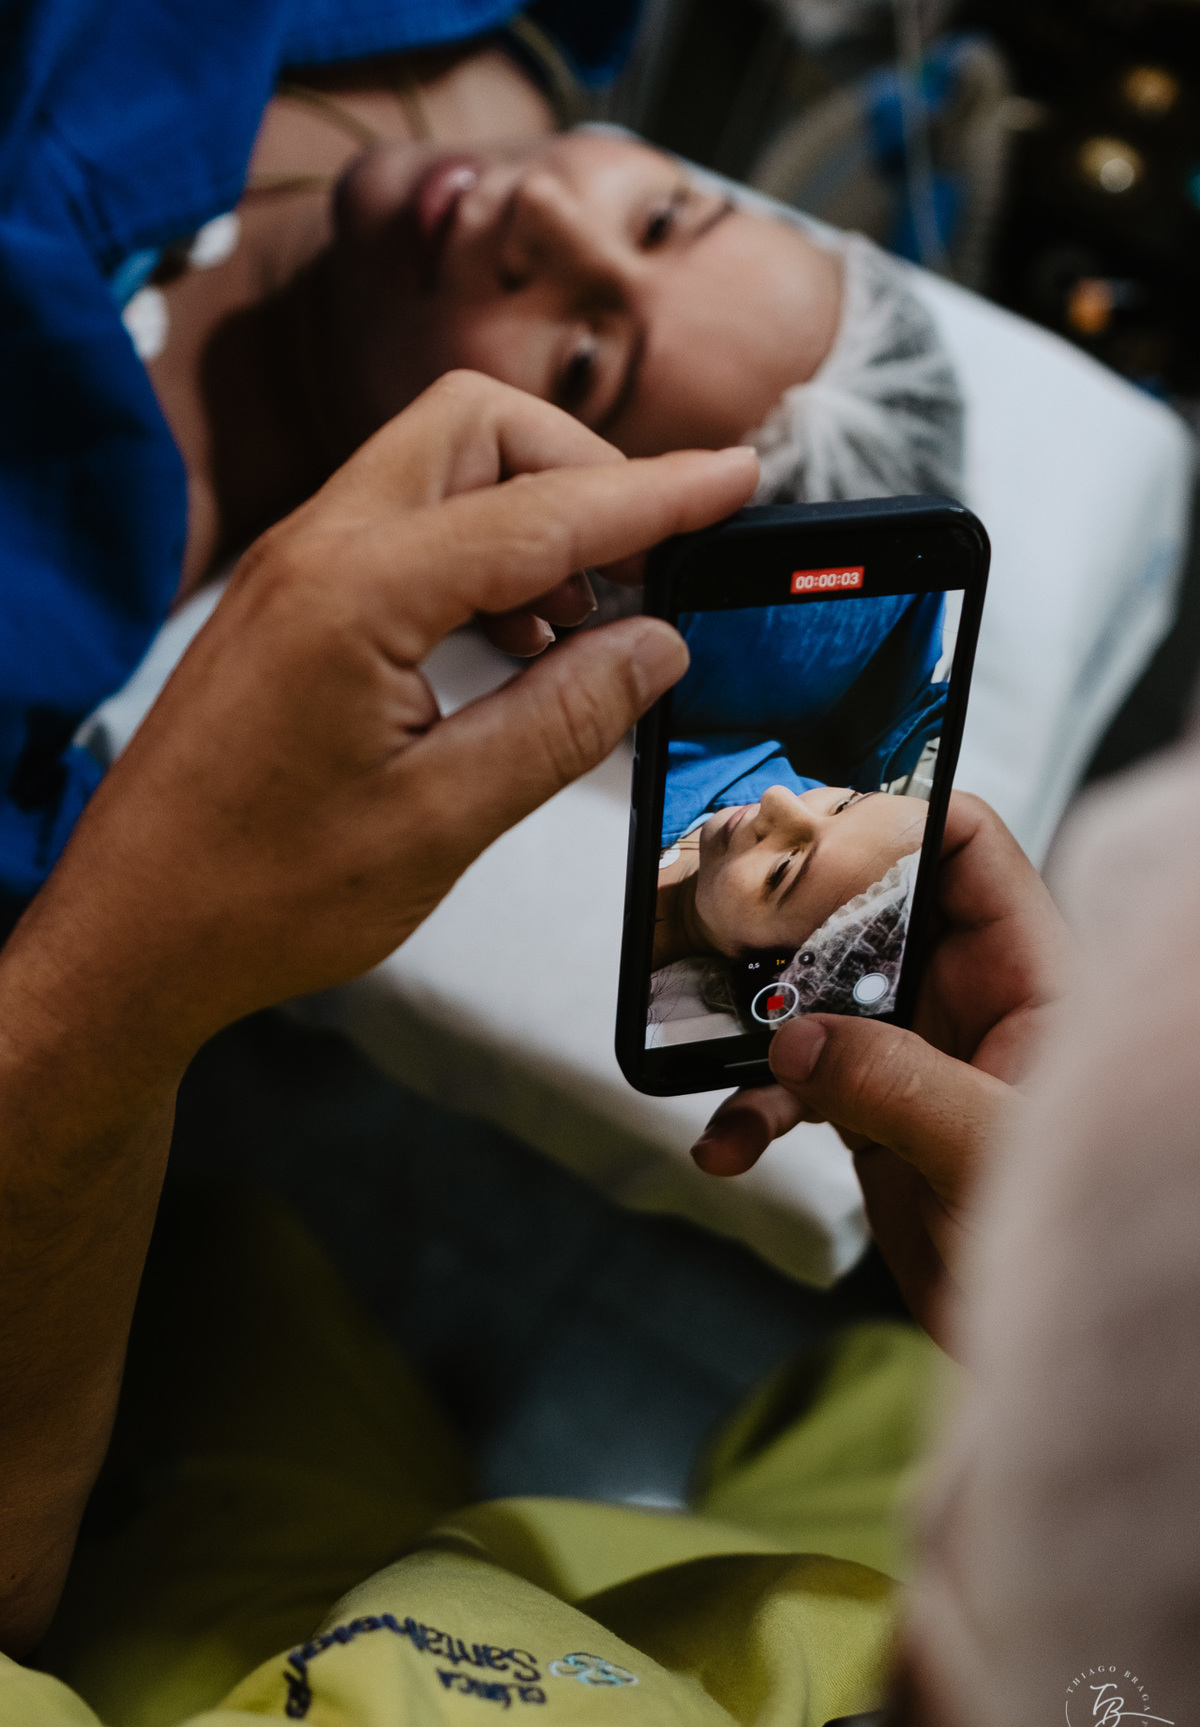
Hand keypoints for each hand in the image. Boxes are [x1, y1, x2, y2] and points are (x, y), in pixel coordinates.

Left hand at [14, 372, 758, 1072]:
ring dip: (529, 517)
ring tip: (586, 623)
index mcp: (356, 594)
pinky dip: (477, 556)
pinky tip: (513, 643)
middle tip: (649, 564)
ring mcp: (293, 570)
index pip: (541, 511)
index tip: (736, 479)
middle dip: (579, 472)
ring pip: (437, 471)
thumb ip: (562, 720)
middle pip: (476, 427)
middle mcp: (316, 551)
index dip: (655, 495)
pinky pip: (402, 529)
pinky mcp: (287, 605)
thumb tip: (656, 648)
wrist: (133, 933)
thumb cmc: (262, 893)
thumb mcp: (442, 820)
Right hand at [691, 794, 1068, 1346]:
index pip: (967, 847)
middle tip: (724, 927)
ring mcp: (915, 1052)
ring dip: (755, 1024)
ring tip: (710, 1050)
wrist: (1042, 1352)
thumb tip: (797, 1041)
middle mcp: (969, 998)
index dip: (895, 817)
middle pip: (872, 908)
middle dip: (795, 918)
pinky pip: (796, 1079)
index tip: (808, 831)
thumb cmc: (1073, 1240)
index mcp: (1028, 974)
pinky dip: (751, 1104)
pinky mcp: (873, 1108)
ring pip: (819, 994)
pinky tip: (727, 1144)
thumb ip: (899, 1086)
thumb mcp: (986, 1152)